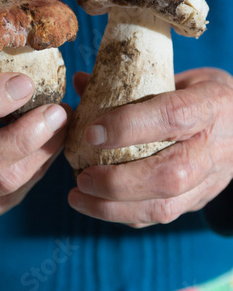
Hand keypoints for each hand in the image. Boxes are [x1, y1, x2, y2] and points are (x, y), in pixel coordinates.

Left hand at [68, 68, 232, 227]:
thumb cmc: (203, 93)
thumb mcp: (176, 74)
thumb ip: (131, 82)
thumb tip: (80, 82)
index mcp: (210, 105)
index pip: (172, 117)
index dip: (130, 126)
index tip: (92, 132)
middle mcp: (213, 148)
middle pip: (168, 175)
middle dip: (117, 182)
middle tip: (81, 176)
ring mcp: (209, 179)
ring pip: (164, 207)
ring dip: (114, 208)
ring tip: (78, 196)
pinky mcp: (200, 199)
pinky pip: (162, 216)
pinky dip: (125, 215)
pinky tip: (99, 205)